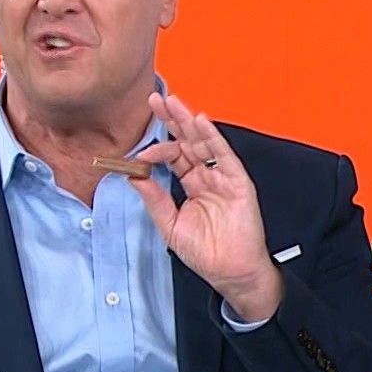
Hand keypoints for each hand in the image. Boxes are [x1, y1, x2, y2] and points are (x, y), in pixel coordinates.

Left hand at [130, 93, 283, 320]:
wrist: (229, 272)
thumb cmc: (205, 253)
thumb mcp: (170, 224)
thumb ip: (154, 199)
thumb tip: (133, 176)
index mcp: (191, 185)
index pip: (173, 157)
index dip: (156, 150)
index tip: (139, 154)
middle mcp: (207, 177)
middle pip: (187, 141)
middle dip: (172, 120)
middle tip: (155, 99)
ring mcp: (223, 178)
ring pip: (204, 143)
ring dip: (188, 122)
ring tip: (173, 102)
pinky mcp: (238, 183)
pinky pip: (224, 156)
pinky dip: (213, 138)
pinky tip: (201, 122)